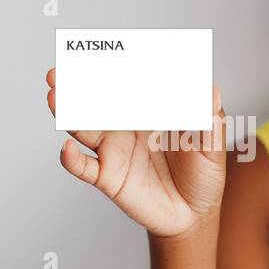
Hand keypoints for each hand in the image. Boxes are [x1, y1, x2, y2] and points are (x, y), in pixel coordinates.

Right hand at [45, 68, 228, 238]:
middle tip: (63, 68)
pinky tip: (65, 149)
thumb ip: (209, 119)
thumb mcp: (212, 147)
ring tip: (56, 96)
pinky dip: (71, 159)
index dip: (115, 68)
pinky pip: (84, 167)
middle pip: (96, 101)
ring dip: (68, 112)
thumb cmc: (203, 177)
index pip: (128, 86)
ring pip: (83, 127)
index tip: (106, 52)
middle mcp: (126, 127)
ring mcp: (113, 150)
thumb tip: (212, 88)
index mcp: (149, 112)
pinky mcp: (108, 176)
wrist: (194, 216)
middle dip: (78, 83)